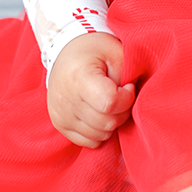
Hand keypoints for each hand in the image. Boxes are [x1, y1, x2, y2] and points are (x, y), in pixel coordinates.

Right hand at [47, 32, 135, 147]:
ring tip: (110, 102)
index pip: (110, 103)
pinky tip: (100, 112)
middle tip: (122, 95)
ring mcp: (61, 115)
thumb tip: (132, 98)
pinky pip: (89, 141)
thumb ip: (127, 73)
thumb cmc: (94, 50)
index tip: (128, 86)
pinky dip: (99, 131)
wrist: (65, 52)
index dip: (127, 97)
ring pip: (100, 135)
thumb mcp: (115, 51)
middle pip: (107, 122)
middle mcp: (66, 99)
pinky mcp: (60, 124)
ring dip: (112, 122)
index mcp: (79, 77)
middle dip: (122, 111)